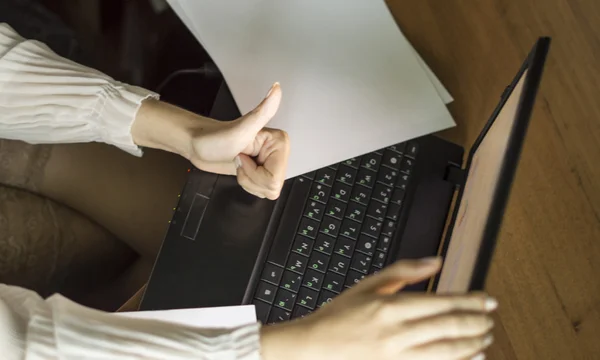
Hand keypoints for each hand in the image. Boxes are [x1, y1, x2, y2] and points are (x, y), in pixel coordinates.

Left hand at [190, 83, 288, 198]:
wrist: (198, 146)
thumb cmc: (213, 137)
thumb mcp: (240, 129)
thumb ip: (262, 110)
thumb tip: (276, 88)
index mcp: (280, 142)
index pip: (275, 177)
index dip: (255, 173)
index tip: (243, 155)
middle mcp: (278, 152)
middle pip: (272, 185)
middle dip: (251, 179)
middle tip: (239, 160)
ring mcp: (270, 162)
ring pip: (268, 190)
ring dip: (249, 182)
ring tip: (239, 164)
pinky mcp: (261, 171)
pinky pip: (262, 191)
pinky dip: (249, 185)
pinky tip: (241, 170)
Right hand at [260, 258, 496, 359]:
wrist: (318, 346)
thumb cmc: (340, 315)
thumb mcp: (369, 284)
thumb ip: (404, 271)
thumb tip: (435, 261)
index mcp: (390, 306)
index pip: (441, 301)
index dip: (470, 301)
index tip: (486, 299)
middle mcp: (396, 332)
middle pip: (449, 326)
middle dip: (477, 321)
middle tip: (491, 317)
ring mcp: (397, 355)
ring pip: (447, 349)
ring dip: (472, 342)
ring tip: (487, 335)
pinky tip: (471, 356)